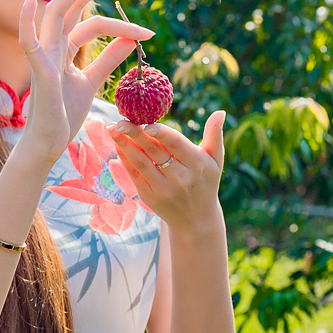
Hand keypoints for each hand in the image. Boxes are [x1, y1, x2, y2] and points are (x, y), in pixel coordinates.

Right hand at [18, 0, 154, 159]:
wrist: (48, 143)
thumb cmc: (64, 114)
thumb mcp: (91, 82)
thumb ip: (108, 59)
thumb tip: (131, 40)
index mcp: (65, 47)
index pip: (92, 21)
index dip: (120, 20)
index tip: (148, 28)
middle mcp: (53, 44)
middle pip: (74, 4)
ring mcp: (43, 54)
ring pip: (57, 12)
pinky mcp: (37, 69)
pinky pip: (27, 40)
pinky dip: (25, 19)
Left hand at [106, 111, 226, 232]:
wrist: (196, 220)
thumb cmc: (206, 182)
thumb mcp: (216, 160)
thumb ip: (215, 134)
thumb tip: (220, 112)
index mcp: (197, 164)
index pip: (176, 144)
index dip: (161, 133)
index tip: (146, 123)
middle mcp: (180, 177)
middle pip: (154, 151)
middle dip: (135, 134)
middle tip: (121, 120)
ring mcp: (163, 188)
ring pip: (140, 163)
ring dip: (124, 145)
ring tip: (112, 128)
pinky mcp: (150, 196)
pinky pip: (134, 174)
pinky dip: (124, 159)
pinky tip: (117, 145)